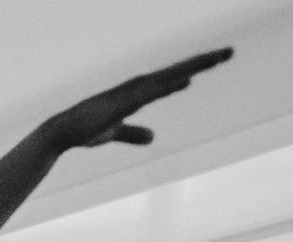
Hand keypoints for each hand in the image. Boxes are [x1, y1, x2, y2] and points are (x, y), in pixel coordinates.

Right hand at [44, 49, 232, 150]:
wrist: (62, 132)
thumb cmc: (85, 129)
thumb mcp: (115, 133)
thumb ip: (134, 133)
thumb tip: (153, 137)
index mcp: (139, 92)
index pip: (173, 77)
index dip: (195, 68)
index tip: (216, 60)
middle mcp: (138, 86)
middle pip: (178, 71)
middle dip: (203, 62)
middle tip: (230, 52)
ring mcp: (131, 93)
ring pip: (169, 77)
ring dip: (193, 68)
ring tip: (217, 59)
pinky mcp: (122, 103)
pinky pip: (150, 93)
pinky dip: (168, 86)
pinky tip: (186, 80)